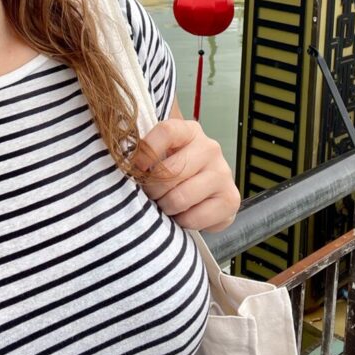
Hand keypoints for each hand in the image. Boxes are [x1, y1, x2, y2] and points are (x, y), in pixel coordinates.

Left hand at [133, 115, 240, 231]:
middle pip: (170, 171)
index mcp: (190, 131)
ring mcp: (223, 174)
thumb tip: (123, 162)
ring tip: (165, 205)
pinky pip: (194, 218)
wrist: (204, 190)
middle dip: (153, 189)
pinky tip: (183, 214)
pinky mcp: (231, 200)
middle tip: (151, 194)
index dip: (146, 150)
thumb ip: (143, 153)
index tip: (135, 167)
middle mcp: (210, 148)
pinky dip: (182, 222)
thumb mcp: (159, 154)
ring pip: (180, 198)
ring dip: (166, 207)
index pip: (167, 131)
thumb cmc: (172, 169)